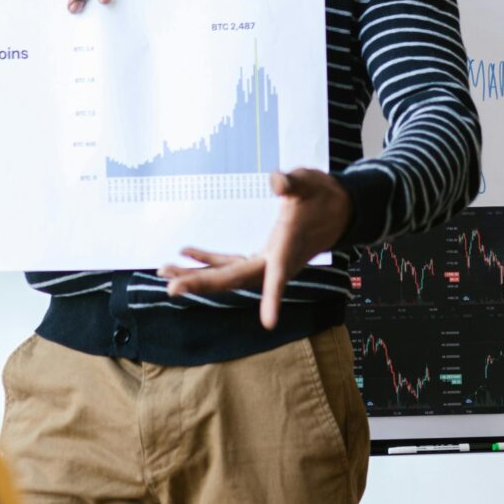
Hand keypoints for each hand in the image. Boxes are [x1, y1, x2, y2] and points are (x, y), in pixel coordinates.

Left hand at [159, 168, 353, 329]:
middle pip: (234, 279)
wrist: (339, 211)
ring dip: (195, 275)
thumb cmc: (324, 196)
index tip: (269, 323)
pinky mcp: (261, 257)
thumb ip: (293, 182)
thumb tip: (276, 180)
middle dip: (202, 284)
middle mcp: (274, 263)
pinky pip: (229, 263)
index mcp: (287, 248)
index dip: (273, 298)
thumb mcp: (311, 182)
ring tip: (163, 271)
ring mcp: (265, 263)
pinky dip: (207, 260)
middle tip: (170, 288)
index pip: (278, 276)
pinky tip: (186, 252)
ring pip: (226, 275)